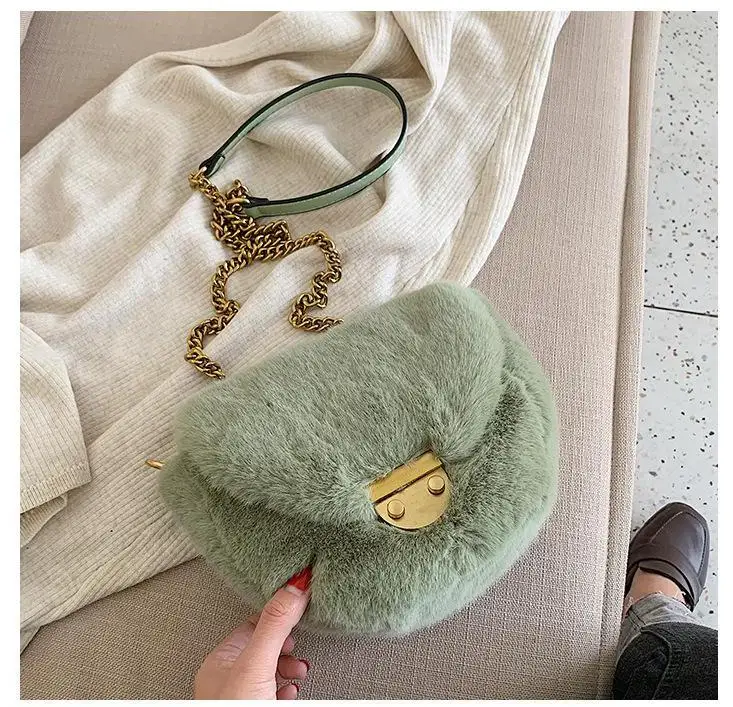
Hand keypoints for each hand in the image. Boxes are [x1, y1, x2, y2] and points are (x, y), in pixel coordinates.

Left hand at [194, 568, 311, 699]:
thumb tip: (294, 586)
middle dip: (286, 647)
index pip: (252, 625)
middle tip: (298, 650)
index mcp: (219, 660)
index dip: (277, 619)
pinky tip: (291, 690)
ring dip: (289, 668)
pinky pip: (272, 691)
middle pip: (263, 648)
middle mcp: (225, 678)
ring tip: (298, 673)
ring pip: (269, 670)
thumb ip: (275, 624)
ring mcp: (239, 696)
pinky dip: (286, 687)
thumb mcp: (257, 662)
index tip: (298, 610)